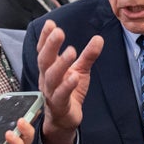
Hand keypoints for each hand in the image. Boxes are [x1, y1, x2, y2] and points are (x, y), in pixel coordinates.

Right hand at [35, 20, 103, 143]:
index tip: (51, 23)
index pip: (44, 50)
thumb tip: (99, 38)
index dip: (45, 37)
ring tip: (71, 51)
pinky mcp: (59, 105)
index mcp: (49, 68)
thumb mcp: (80, 71)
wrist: (64, 120)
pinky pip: (61, 95)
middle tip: (59, 32)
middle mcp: (47, 79)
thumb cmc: (69, 93)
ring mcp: (51, 92)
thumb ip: (88, 55)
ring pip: (51, 77)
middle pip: (44, 60)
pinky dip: (67, 85)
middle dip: (50, 45)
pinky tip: (75, 77)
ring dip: (60, 63)